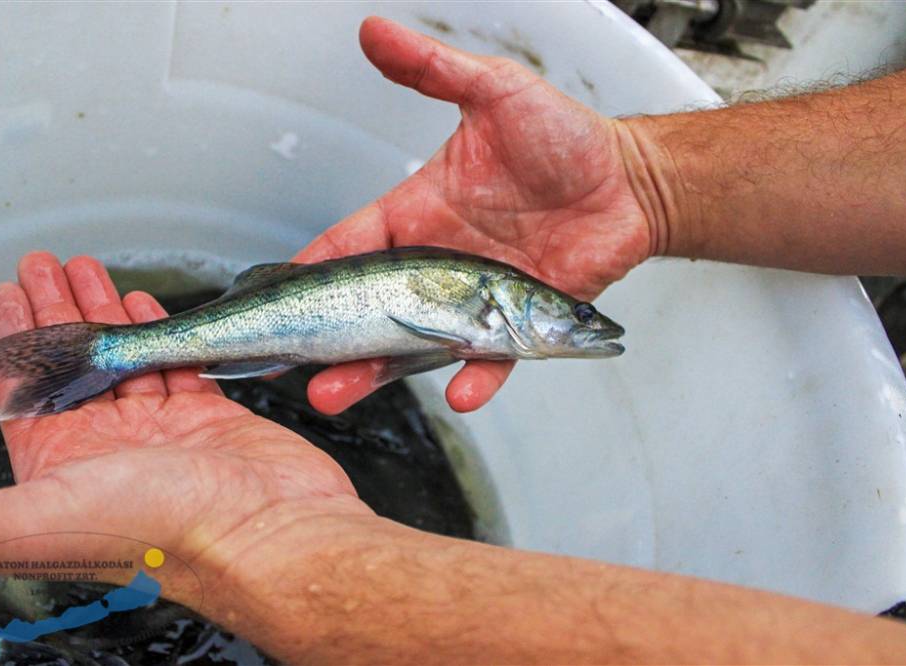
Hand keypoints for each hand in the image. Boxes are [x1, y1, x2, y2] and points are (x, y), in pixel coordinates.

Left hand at [0, 252, 370, 613]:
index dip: (11, 339)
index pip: (25, 390)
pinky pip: (178, 368)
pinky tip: (147, 307)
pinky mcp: (212, 420)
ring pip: (125, 360)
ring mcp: (163, 433)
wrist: (266, 535)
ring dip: (106, 314)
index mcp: (62, 466)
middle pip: (74, 365)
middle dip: (56, 311)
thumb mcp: (38, 520)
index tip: (5, 293)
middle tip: (46, 264)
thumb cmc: (160, 532)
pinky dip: (162, 336)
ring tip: (92, 270)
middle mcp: (109, 448)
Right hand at [298, 17, 654, 414]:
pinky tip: (459, 392)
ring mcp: (475, 303)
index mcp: (418, 214)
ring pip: (414, 346)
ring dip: (377, 372)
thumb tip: (373, 31)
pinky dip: (475, 380)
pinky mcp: (517, 328)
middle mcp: (439, 266)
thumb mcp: (494, 92)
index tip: (274, 296)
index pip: (351, 246)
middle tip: (299, 367)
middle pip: (371, 311)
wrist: (631, 181)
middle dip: (331, 340)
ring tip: (340, 392)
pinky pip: (491, 362)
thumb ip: (433, 70)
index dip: (312, 269)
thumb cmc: (565, 138)